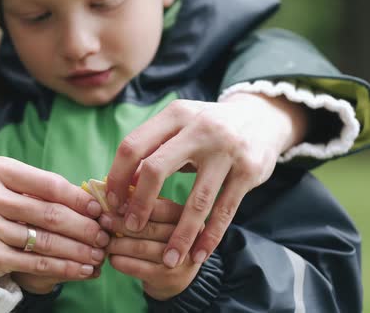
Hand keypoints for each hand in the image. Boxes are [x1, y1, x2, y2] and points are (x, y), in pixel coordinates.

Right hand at [0, 156, 109, 292]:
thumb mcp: (7, 183)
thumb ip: (40, 188)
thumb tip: (89, 202)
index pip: (49, 185)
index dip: (79, 199)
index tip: (99, 209)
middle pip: (49, 214)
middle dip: (84, 227)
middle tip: (105, 235)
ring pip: (45, 241)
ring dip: (78, 250)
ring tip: (99, 254)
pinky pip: (34, 263)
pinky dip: (62, 267)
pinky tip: (81, 269)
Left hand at [100, 197, 200, 299]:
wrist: (176, 278)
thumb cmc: (163, 240)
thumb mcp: (162, 220)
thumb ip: (146, 204)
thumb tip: (118, 189)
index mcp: (187, 216)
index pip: (160, 208)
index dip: (135, 205)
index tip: (115, 204)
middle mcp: (188, 237)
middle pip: (149, 227)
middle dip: (121, 223)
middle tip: (103, 220)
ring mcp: (179, 259)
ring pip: (141, 247)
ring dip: (118, 243)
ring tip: (104, 239)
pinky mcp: (166, 277)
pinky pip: (137, 267)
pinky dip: (120, 261)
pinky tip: (112, 257)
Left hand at [106, 93, 307, 266]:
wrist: (262, 118)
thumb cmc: (206, 129)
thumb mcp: (178, 128)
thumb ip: (151, 152)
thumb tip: (122, 187)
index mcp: (175, 115)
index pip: (133, 146)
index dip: (118, 177)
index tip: (112, 202)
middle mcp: (200, 129)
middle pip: (156, 169)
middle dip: (140, 204)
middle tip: (130, 228)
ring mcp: (227, 150)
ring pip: (197, 200)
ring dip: (180, 235)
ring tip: (168, 259)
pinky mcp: (249, 170)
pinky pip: (225, 210)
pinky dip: (210, 236)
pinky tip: (198, 255)